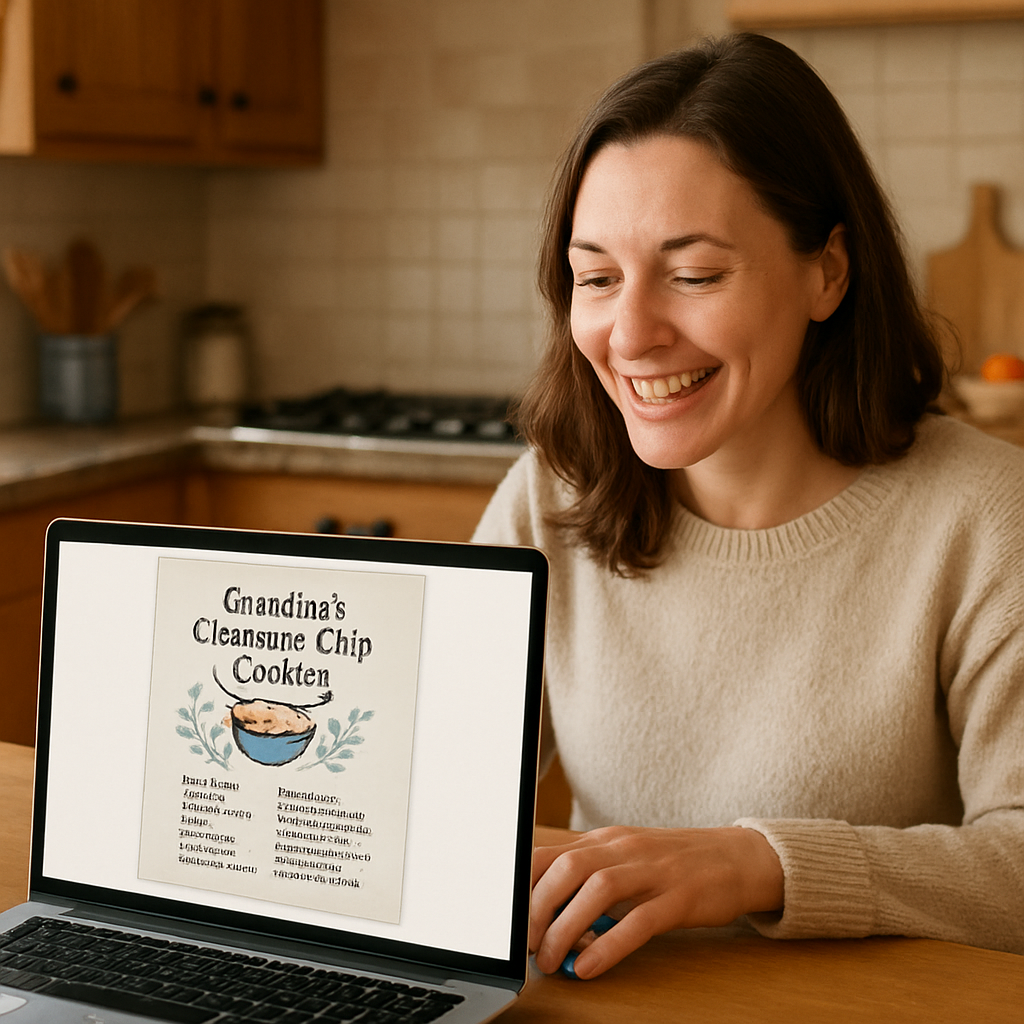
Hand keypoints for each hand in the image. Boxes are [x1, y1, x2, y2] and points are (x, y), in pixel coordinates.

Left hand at [530, 825, 782, 978]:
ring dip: (566, 929)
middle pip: (566, 868)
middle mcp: (624, 849)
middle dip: (538, 910)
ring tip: (552, 962)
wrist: (738, 857)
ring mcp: (653, 871)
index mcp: (607, 840)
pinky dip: (608, 946)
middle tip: (529, 946)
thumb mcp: (627, 861)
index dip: (523, 885)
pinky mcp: (680, 898)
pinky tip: (589, 967)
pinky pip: (638, 922)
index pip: (550, 852)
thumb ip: (591, 881)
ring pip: (597, 890)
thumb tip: (551, 918)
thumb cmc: (675, 865)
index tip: (510, 918)